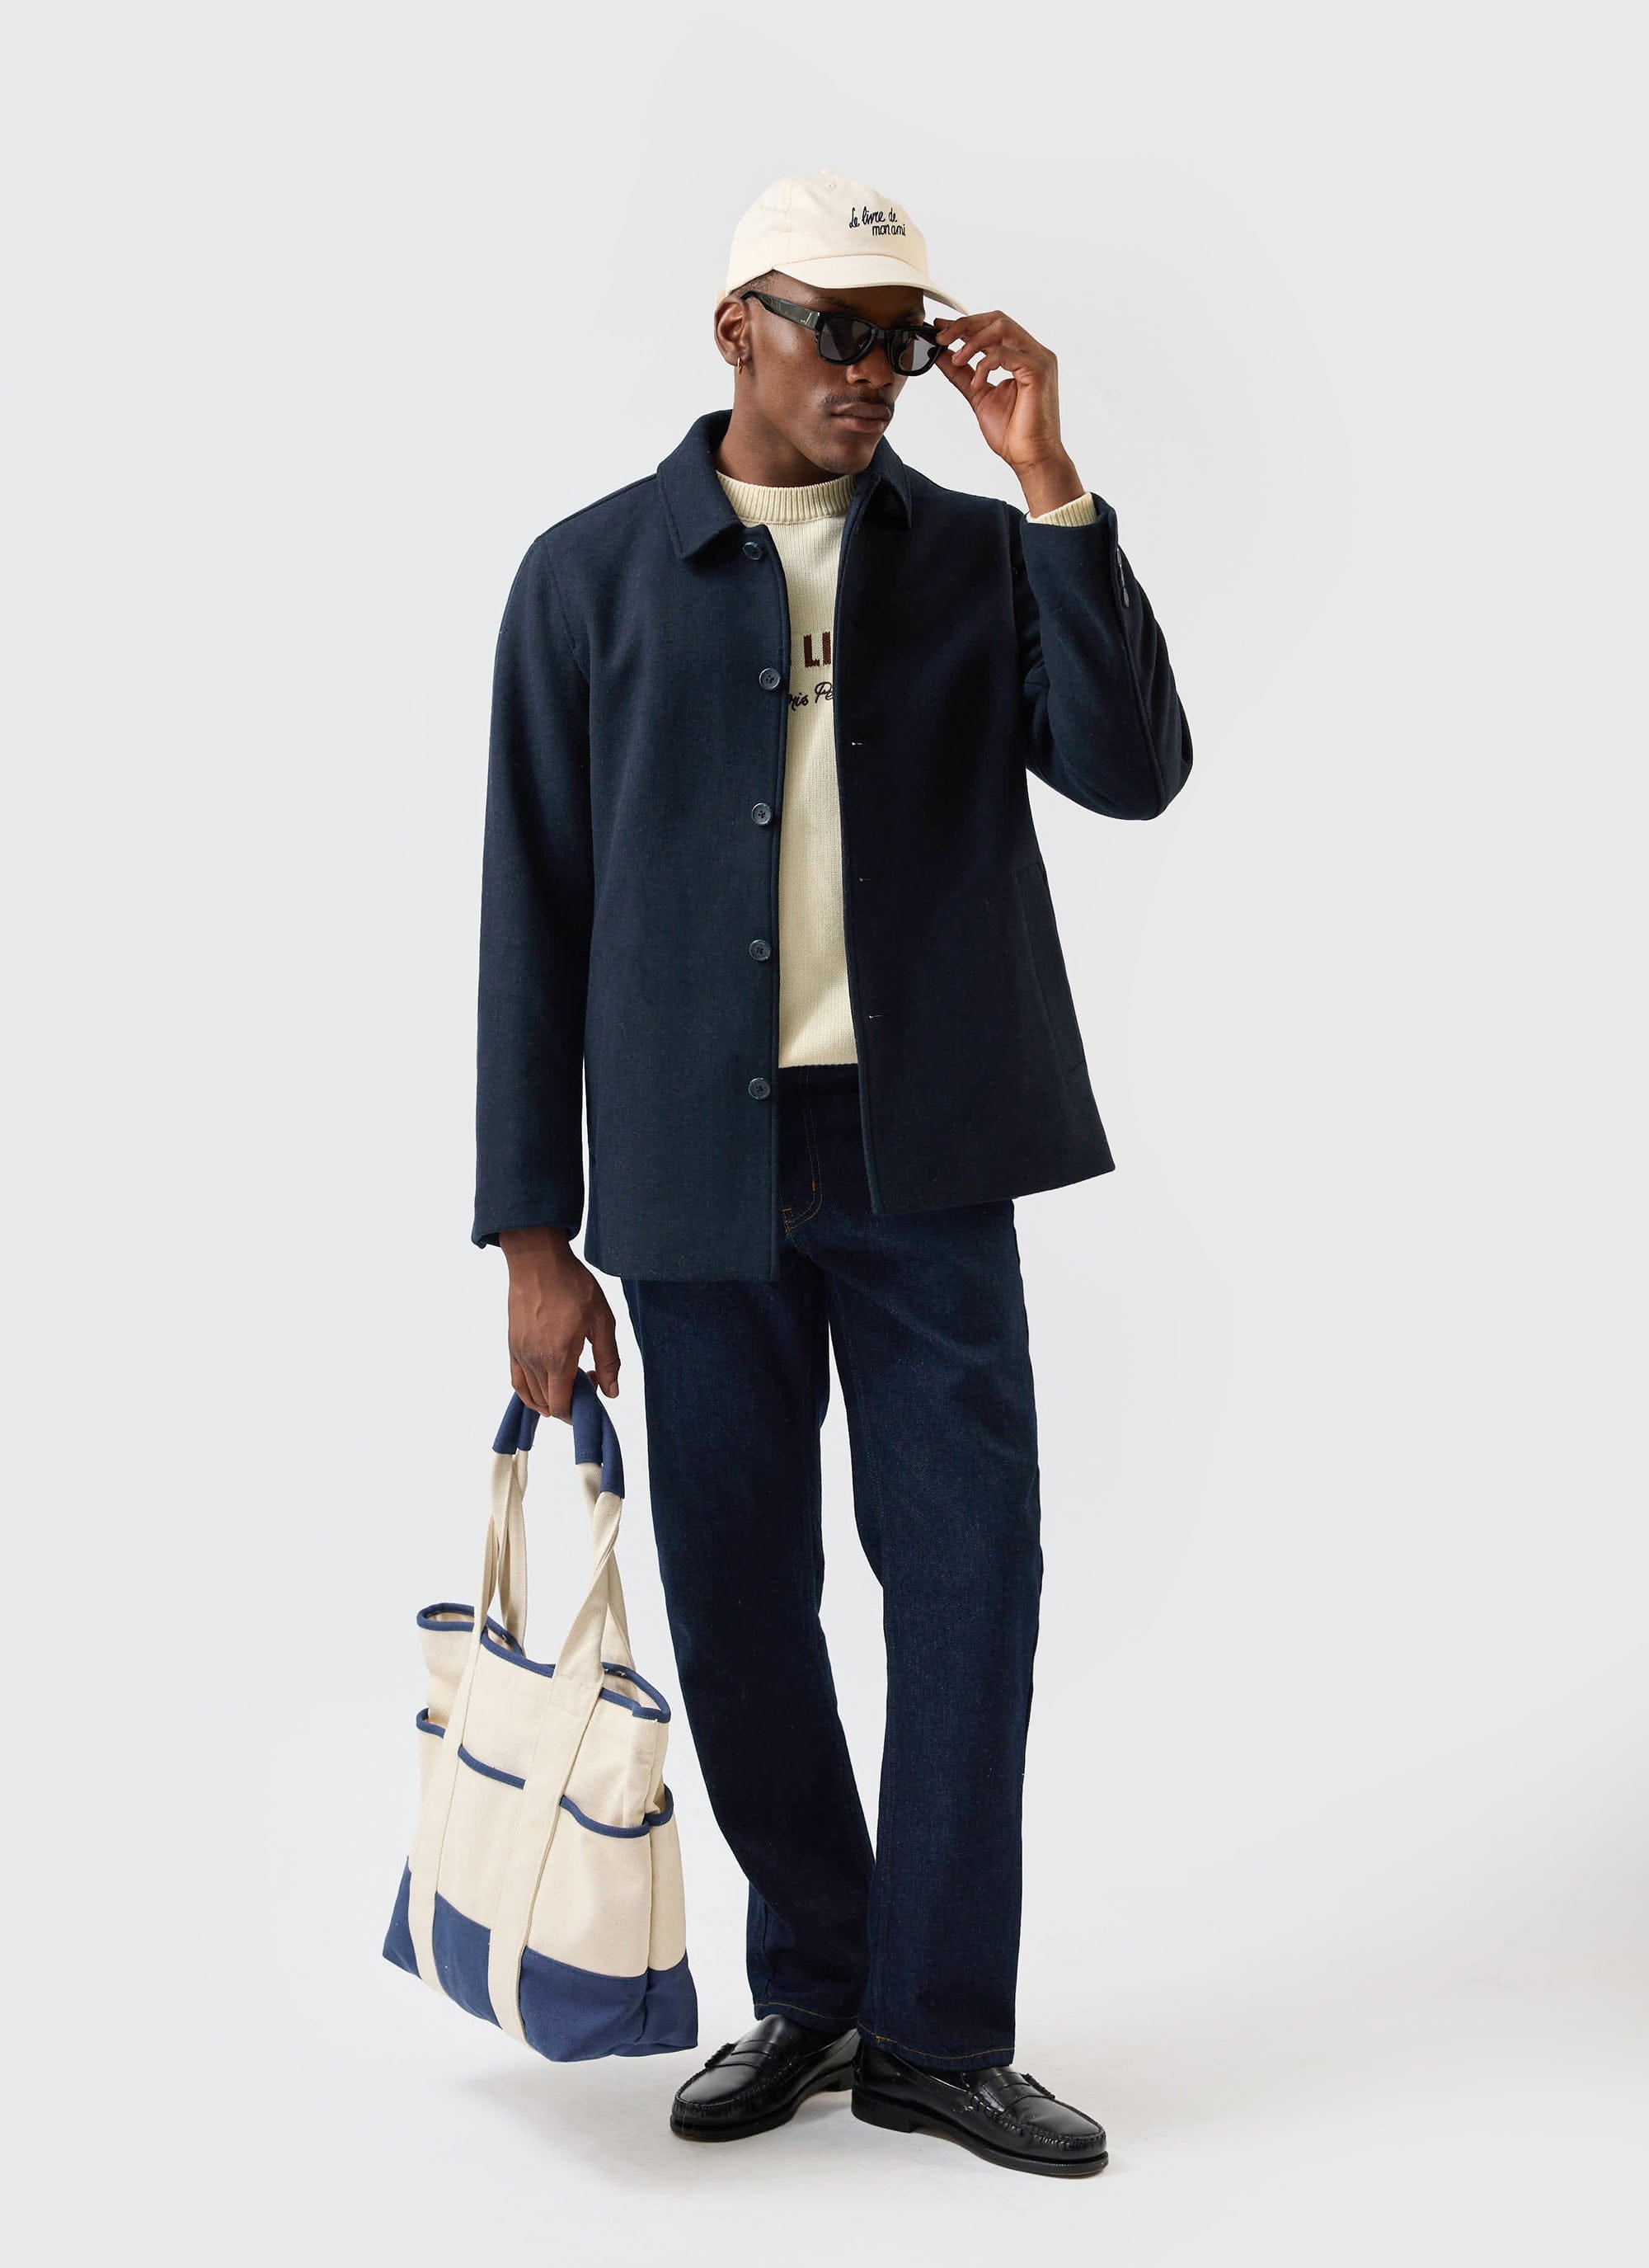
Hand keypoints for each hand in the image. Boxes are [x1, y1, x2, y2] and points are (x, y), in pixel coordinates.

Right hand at [499, 1228, 620, 1420]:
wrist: (538, 1261)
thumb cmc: (573, 1286)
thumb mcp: (602, 1320)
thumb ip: (608, 1359)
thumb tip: (611, 1392)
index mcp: (558, 1358)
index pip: (561, 1405)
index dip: (577, 1413)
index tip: (593, 1399)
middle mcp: (535, 1361)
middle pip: (547, 1403)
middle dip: (569, 1403)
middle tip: (588, 1380)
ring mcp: (520, 1354)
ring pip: (532, 1395)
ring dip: (551, 1398)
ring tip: (570, 1381)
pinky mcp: (512, 1346)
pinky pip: (517, 1381)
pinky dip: (529, 1393)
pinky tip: (543, 1389)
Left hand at [932, 309, 1084, 517]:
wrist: (1030, 458)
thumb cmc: (1012, 433)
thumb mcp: (977, 395)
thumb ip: (962, 373)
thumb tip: (941, 354)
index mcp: (1021, 356)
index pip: (992, 327)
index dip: (964, 324)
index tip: (939, 328)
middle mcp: (1033, 352)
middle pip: (996, 319)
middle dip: (965, 325)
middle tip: (941, 337)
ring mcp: (1038, 359)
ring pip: (1001, 327)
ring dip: (972, 341)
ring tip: (957, 360)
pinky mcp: (1038, 371)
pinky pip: (1005, 353)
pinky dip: (985, 364)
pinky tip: (977, 383)